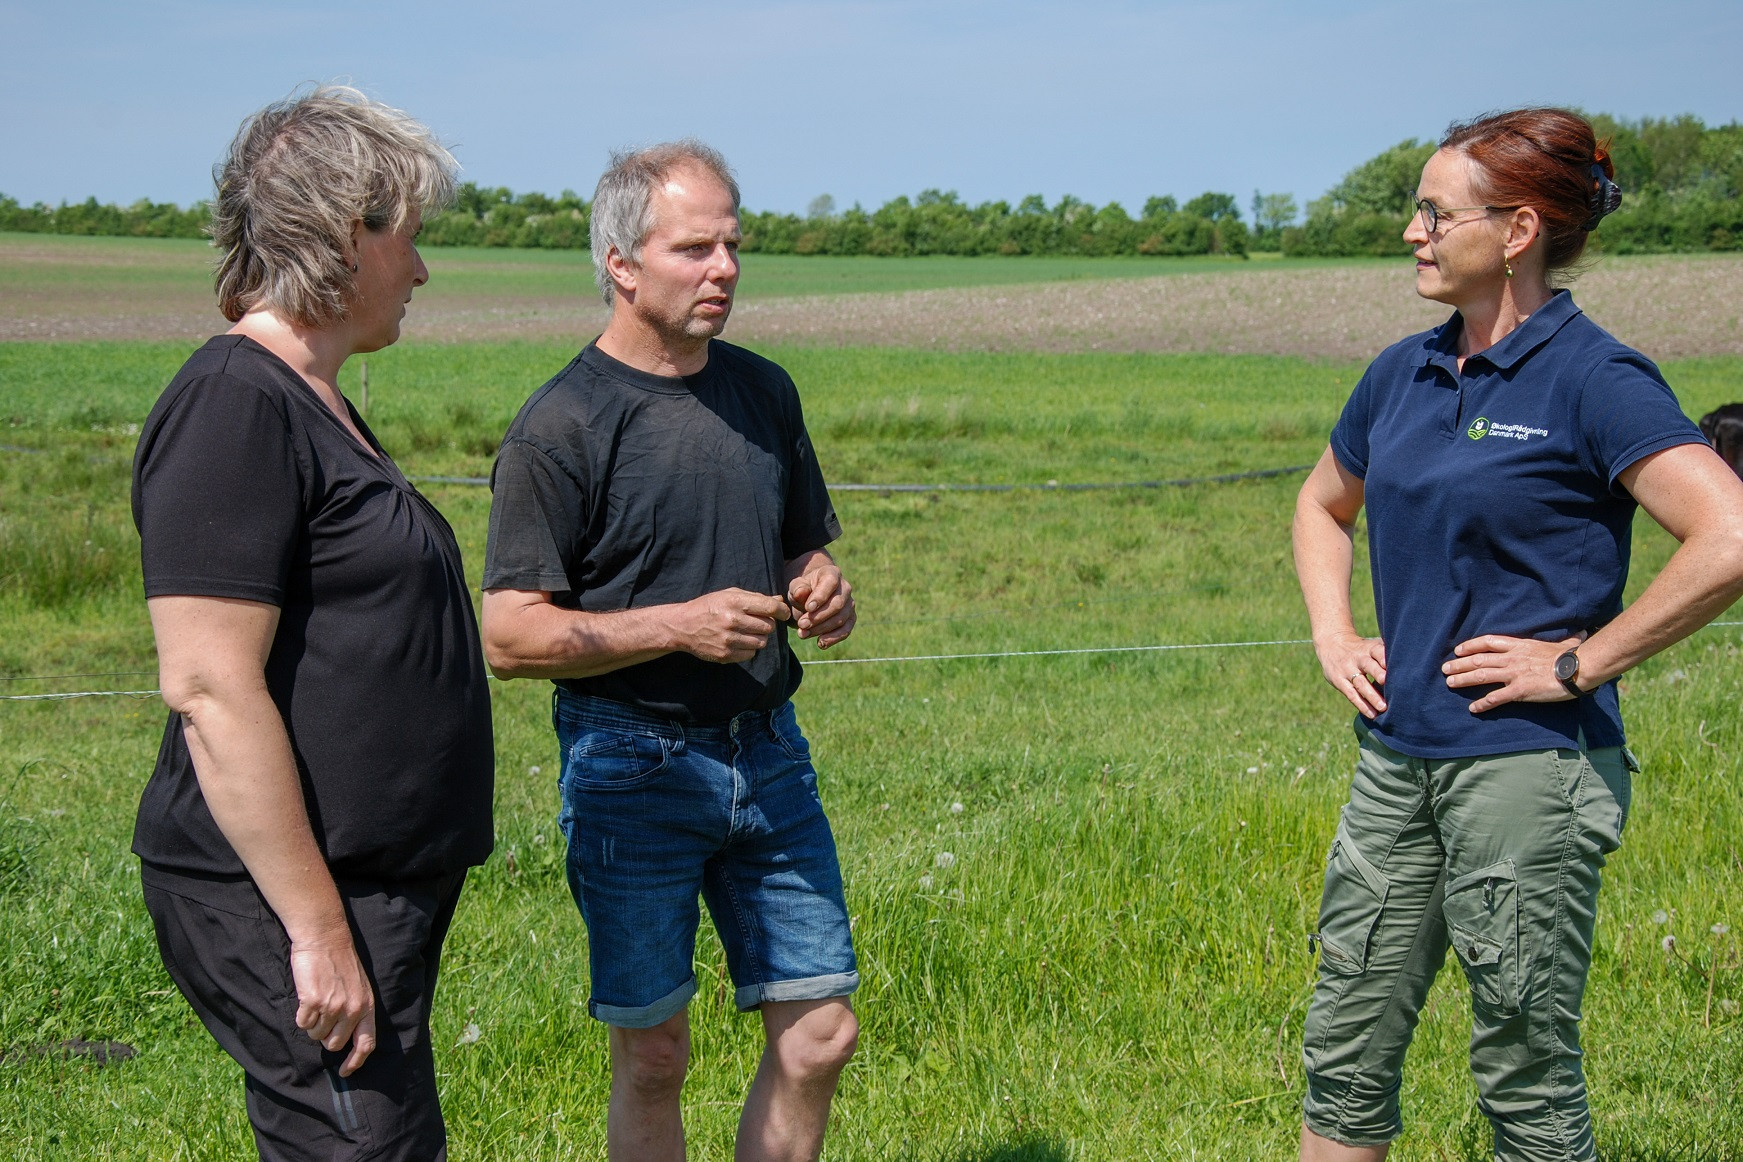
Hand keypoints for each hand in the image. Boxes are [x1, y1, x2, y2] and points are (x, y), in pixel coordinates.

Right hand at [289, 938, 376, 1076]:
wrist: (325, 939)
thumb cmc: (341, 962)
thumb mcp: (359, 987)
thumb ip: (356, 1010)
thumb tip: (345, 1038)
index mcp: (366, 1006)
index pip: (366, 1043)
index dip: (355, 1061)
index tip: (345, 1071)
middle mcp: (351, 1009)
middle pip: (333, 1044)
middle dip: (326, 1035)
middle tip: (323, 1015)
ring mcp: (332, 1006)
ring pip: (316, 1035)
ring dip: (313, 1023)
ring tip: (317, 1000)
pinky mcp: (313, 1002)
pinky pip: (302, 1023)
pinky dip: (302, 1015)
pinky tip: (306, 997)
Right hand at [676, 588, 790, 662]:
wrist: (683, 626)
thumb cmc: (710, 607)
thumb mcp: (729, 595)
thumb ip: (756, 597)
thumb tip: (780, 600)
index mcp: (734, 602)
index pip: (769, 607)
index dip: (782, 610)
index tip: (783, 613)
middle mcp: (732, 620)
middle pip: (769, 626)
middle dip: (767, 624)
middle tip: (757, 622)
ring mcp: (729, 640)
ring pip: (762, 642)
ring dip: (759, 637)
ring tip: (747, 631)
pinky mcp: (725, 655)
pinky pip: (751, 654)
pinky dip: (749, 649)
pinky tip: (739, 641)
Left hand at [788, 565, 855, 648]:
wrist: (810, 599)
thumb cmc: (803, 590)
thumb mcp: (796, 586)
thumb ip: (798, 588)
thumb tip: (801, 593)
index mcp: (832, 574)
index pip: (830, 583)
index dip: (820, 596)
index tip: (808, 608)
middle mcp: (845, 588)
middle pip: (837, 604)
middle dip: (818, 617)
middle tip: (801, 624)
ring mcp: (849, 604)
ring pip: (841, 619)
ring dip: (821, 629)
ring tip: (803, 634)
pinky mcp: (850, 619)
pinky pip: (846, 630)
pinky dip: (833, 638)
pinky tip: (820, 643)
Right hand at [1314, 630, 1387, 718]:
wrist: (1331, 644)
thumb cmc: (1361, 648)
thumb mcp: (1371, 644)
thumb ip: (1387, 652)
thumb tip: (1413, 662)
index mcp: (1369, 648)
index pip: (1377, 651)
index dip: (1384, 658)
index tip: (1395, 666)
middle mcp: (1358, 658)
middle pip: (1369, 667)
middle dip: (1378, 675)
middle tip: (1387, 683)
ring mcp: (1347, 670)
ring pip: (1361, 684)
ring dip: (1372, 696)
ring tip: (1383, 708)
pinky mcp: (1339, 681)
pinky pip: (1351, 694)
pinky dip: (1362, 705)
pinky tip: (1372, 714)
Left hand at [1443, 633, 1583, 712]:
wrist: (1577, 669)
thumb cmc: (1573, 656)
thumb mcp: (1564, 643)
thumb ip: (1565, 641)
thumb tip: (1581, 634)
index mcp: (1519, 645)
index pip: (1488, 642)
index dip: (1470, 646)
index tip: (1458, 650)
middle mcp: (1512, 658)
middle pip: (1479, 660)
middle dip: (1459, 664)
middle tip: (1445, 669)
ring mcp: (1514, 674)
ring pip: (1481, 676)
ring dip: (1463, 680)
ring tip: (1449, 683)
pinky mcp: (1519, 690)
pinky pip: (1495, 698)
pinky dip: (1482, 703)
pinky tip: (1473, 708)